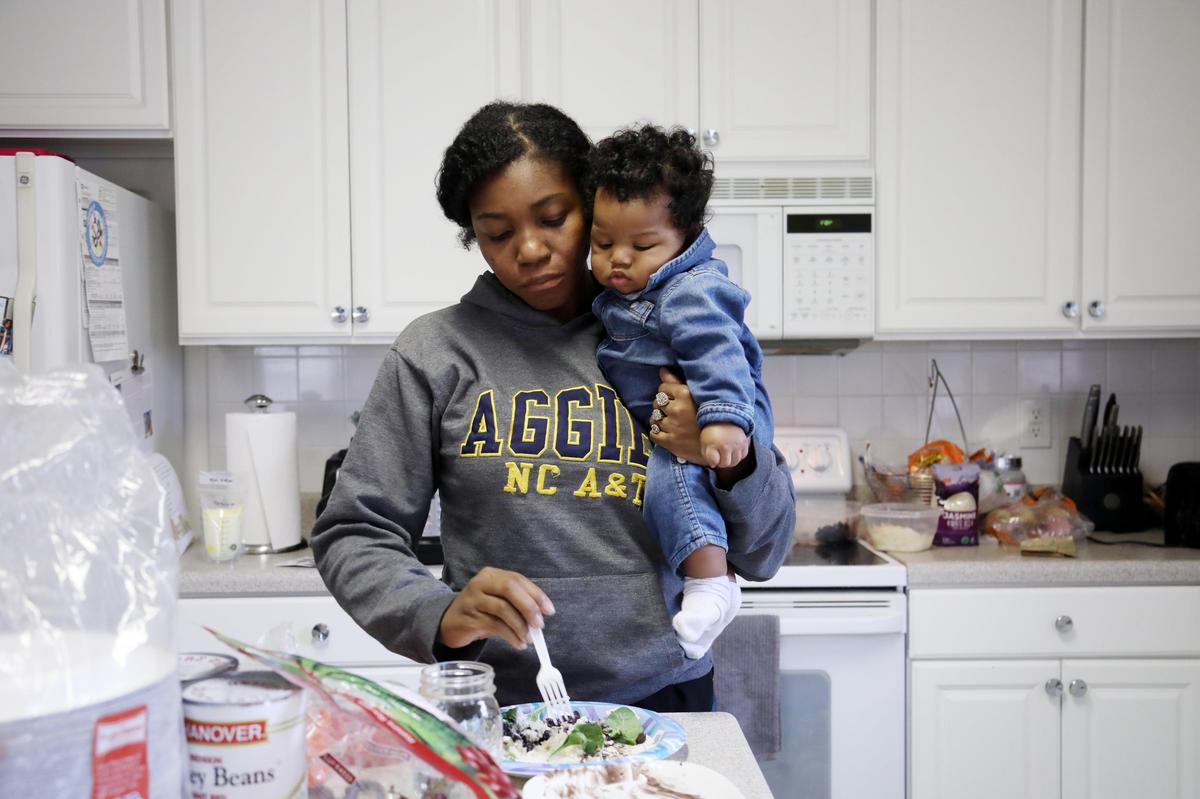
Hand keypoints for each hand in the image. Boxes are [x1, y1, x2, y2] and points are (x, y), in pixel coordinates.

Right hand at [438, 567, 554, 650]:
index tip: (549, 610)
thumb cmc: (479, 610)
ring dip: (520, 626)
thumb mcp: (497, 600)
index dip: (536, 594)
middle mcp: (480, 583)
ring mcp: (472, 600)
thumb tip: (541, 616)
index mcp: (491, 575)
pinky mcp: (468, 619)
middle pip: (509, 589)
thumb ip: (516, 603)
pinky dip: (511, 636)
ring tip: (528, 639)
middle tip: (539, 625)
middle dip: (528, 607)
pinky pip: (494, 626)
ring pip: (503, 609)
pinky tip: (518, 643)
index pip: (517, 579)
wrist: (449, 622)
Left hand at [653, 368, 754, 487]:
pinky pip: (654, 433)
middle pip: (657, 403)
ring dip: (660, 419)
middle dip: (663, 406)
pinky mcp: (670, 441)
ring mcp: (672, 426)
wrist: (720, 444)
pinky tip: (667, 431)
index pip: (663, 389)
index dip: (667, 393)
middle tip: (673, 411)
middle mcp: (677, 409)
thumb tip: (662, 370)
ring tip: (670, 422)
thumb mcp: (697, 396)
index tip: (673, 398)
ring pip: (654, 418)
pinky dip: (657, 432)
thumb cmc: (710, 417)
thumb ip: (677, 382)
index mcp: (684, 394)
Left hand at [700, 423, 749, 468]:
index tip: (713, 456)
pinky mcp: (745, 442)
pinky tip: (733, 450)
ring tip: (726, 454)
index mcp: (715, 444)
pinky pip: (743, 455)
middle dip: (721, 462)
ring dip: (730, 460)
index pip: (715, 462)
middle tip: (719, 456)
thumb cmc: (712, 430)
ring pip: (735, 461)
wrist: (725, 416)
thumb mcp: (704, 441)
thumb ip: (707, 455)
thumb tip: (714, 465)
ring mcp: (738, 444)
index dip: (713, 461)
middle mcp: (727, 445)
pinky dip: (738, 455)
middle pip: (726, 464)